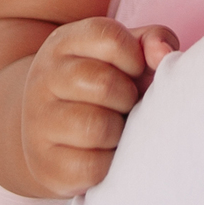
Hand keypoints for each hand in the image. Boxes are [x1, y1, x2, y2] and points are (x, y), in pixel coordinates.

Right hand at [20, 17, 178, 197]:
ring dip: (120, 132)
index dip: (135, 58)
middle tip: (125, 105)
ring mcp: (39, 123)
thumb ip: (152, 42)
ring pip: (96, 127)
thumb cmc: (100, 88)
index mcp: (64, 44)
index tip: (135, 72)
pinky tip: (104, 154)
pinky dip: (109, 164)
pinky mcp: (46, 166)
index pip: (108, 38)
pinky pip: (92, 166)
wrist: (47, 133)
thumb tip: (164, 54)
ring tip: (116, 129)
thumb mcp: (123, 55)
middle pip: (104, 84)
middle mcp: (44, 79)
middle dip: (128, 98)